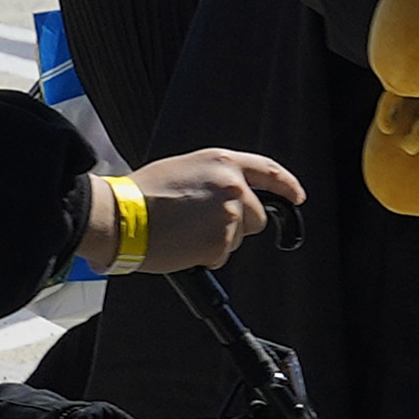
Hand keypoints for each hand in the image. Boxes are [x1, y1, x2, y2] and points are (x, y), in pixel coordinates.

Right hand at [124, 144, 304, 273]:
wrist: (122, 216)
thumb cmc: (143, 194)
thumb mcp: (185, 169)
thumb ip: (215, 178)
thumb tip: (234, 196)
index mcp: (222, 162)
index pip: (269, 171)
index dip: (287, 185)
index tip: (296, 196)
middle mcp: (232, 186)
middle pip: (256, 216)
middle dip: (238, 225)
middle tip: (203, 225)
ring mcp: (229, 215)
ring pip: (238, 238)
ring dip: (218, 240)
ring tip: (185, 231)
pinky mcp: (220, 242)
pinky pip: (221, 255)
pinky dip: (205, 256)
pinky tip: (182, 244)